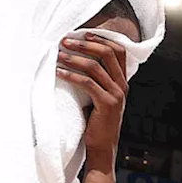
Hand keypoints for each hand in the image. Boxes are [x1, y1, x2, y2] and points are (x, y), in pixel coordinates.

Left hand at [57, 33, 129, 163]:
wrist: (103, 148)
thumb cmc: (97, 123)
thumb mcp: (101, 98)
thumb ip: (98, 82)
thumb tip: (78, 60)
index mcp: (122, 82)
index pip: (118, 51)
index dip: (102, 40)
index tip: (84, 34)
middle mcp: (122, 86)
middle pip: (108, 54)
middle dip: (85, 45)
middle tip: (66, 41)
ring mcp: (116, 95)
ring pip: (96, 67)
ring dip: (74, 58)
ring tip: (58, 55)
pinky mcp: (107, 104)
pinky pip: (87, 83)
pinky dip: (71, 75)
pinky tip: (58, 72)